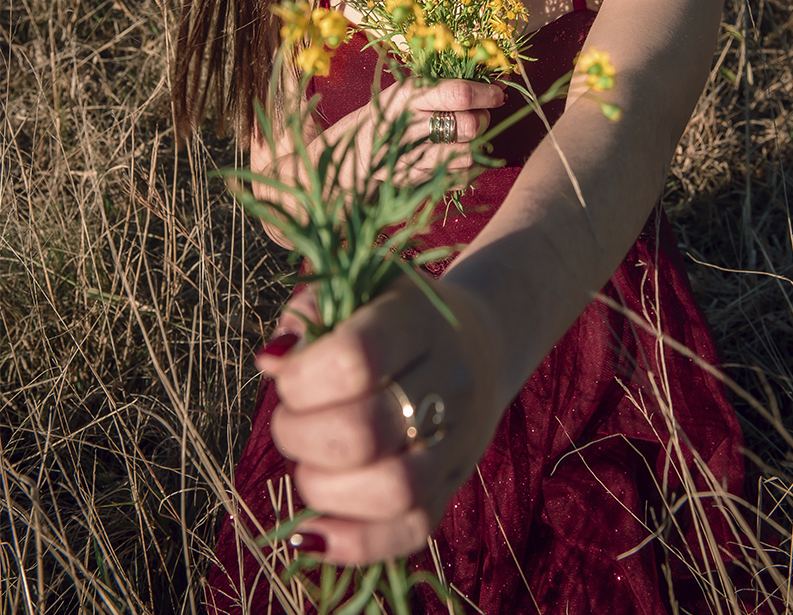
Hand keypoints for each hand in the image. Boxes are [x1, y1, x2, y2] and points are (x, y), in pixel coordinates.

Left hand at [257, 274, 505, 564]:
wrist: (481, 340)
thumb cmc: (398, 314)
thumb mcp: (359, 288)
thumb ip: (309, 314)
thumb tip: (272, 361)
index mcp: (418, 320)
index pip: (355, 358)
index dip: (301, 379)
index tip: (286, 377)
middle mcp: (448, 379)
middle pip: (365, 432)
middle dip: (300, 437)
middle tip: (291, 423)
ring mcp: (457, 439)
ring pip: (391, 490)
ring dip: (324, 488)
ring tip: (310, 466)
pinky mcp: (454, 485)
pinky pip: (411, 531)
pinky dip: (354, 543)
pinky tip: (315, 532)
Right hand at [361, 75, 505, 186]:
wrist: (362, 146)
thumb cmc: (396, 110)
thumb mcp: (413, 89)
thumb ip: (451, 85)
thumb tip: (500, 86)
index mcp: (409, 96)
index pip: (459, 94)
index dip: (486, 94)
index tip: (497, 94)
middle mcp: (410, 126)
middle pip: (469, 126)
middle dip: (483, 119)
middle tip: (477, 115)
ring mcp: (413, 157)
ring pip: (468, 154)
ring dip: (475, 143)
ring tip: (463, 135)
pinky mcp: (417, 179)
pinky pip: (460, 175)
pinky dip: (466, 164)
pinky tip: (455, 152)